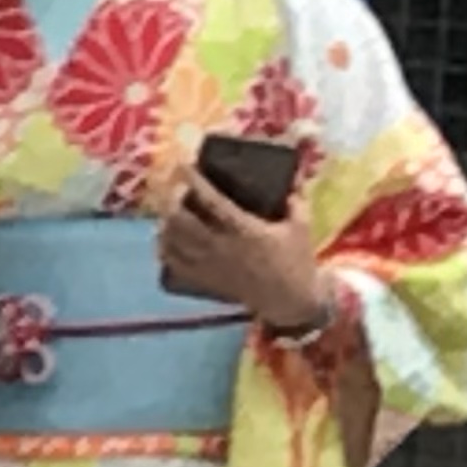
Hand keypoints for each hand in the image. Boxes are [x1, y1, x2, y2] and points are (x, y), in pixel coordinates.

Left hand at [161, 173, 327, 331]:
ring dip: (165, 222)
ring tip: (169, 210)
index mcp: (245, 230)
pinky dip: (165, 248)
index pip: (212, 201)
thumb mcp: (301, 227)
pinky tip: (166, 238)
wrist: (290, 302)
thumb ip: (295, 200)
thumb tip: (288, 180)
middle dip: (172, 200)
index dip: (194, 181)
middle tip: (176, 189)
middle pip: (182, 220)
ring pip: (173, 241)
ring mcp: (211, 265)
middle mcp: (222, 246)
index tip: (183, 165)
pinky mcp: (206, 280)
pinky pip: (174, 263)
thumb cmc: (297, 262)